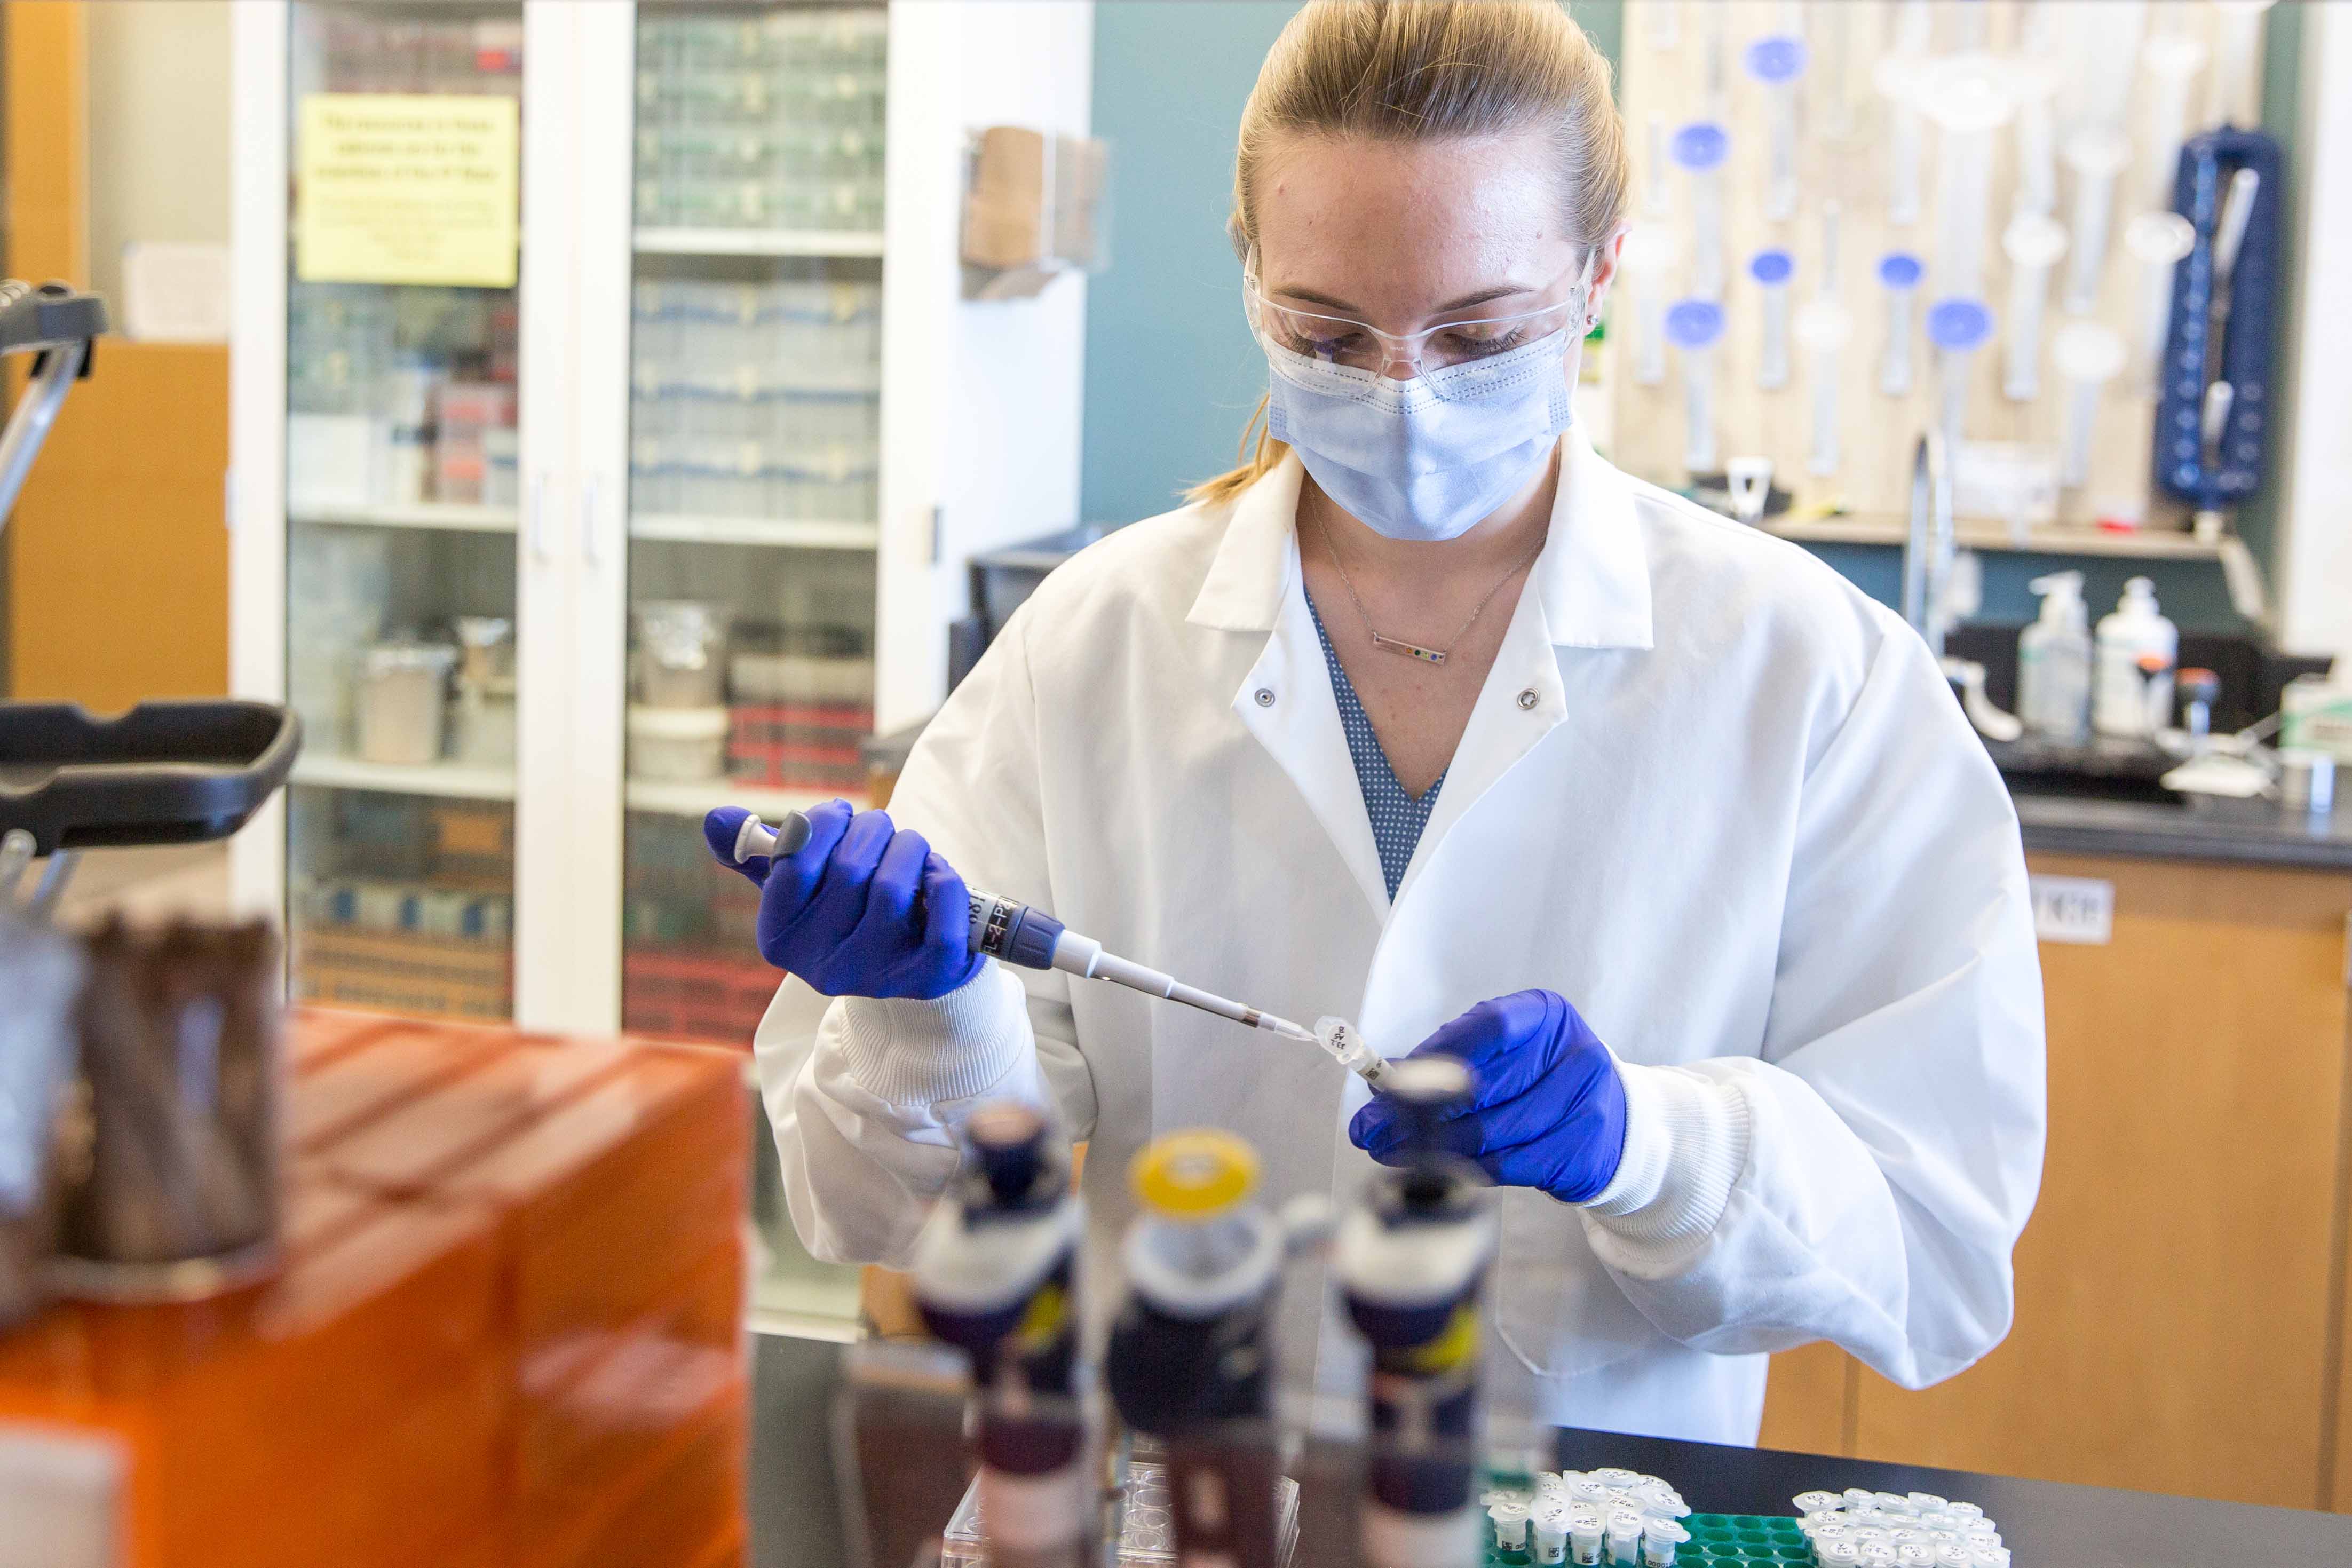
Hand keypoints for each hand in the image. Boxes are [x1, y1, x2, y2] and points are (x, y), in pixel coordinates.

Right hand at [704, 801, 982, 999]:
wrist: (907, 964)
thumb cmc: (849, 911)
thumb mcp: (799, 886)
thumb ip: (761, 852)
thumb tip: (716, 818)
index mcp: (780, 938)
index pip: (794, 861)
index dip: (823, 822)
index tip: (840, 814)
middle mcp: (822, 966)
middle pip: (849, 868)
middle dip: (872, 829)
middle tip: (881, 829)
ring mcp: (877, 977)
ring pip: (894, 887)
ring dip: (909, 848)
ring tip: (911, 851)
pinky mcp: (930, 978)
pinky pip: (943, 918)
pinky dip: (945, 881)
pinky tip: (935, 877)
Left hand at [1348, 990, 1626, 1203]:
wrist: (1614, 1125)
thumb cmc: (1541, 1081)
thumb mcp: (1505, 1055)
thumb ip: (1450, 1059)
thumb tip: (1384, 1080)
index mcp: (1548, 1017)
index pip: (1487, 1028)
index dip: (1433, 1056)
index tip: (1386, 1084)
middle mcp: (1574, 1054)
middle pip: (1481, 1086)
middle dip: (1413, 1112)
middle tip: (1369, 1129)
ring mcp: (1584, 1105)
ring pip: (1490, 1133)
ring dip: (1430, 1148)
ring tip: (1387, 1151)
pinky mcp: (1581, 1153)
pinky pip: (1507, 1166)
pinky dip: (1463, 1170)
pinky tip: (1432, 1169)